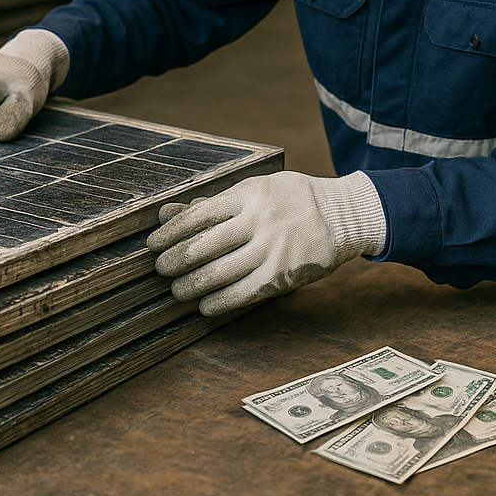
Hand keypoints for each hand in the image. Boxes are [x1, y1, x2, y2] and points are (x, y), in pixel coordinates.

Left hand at [146, 170, 385, 315]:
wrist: (341, 215)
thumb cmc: (290, 199)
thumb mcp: (253, 190)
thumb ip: (211, 204)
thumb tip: (166, 214)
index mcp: (248, 195)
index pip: (199, 216)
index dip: (171, 233)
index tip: (153, 245)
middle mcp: (259, 222)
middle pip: (205, 247)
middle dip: (176, 262)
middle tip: (161, 270)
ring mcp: (272, 250)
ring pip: (221, 273)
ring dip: (193, 285)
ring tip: (178, 290)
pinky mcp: (283, 275)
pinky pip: (243, 293)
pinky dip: (220, 302)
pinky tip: (205, 305)